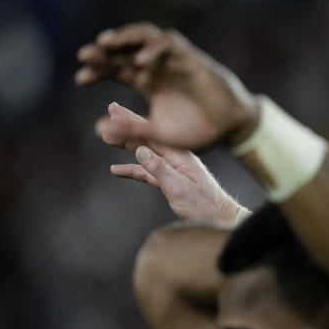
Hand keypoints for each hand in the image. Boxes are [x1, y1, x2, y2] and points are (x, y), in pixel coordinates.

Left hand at [76, 23, 259, 150]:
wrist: (229, 128)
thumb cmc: (197, 130)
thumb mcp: (159, 134)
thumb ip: (131, 130)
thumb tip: (98, 129)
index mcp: (148, 81)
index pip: (116, 68)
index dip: (98, 70)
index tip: (81, 79)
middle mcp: (157, 66)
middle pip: (125, 49)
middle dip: (103, 51)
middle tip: (84, 56)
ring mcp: (173, 59)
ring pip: (143, 37)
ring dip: (123, 38)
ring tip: (104, 44)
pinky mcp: (190, 57)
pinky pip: (168, 44)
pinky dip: (153, 50)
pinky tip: (140, 62)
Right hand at [101, 102, 245, 224]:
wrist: (220, 218)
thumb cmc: (204, 204)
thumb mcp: (179, 187)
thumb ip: (160, 169)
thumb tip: (140, 150)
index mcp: (179, 155)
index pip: (151, 133)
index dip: (131, 121)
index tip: (114, 110)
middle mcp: (176, 158)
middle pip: (147, 139)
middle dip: (127, 128)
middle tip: (108, 115)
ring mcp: (173, 169)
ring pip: (145, 154)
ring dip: (127, 146)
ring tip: (109, 138)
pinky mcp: (171, 181)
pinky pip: (148, 172)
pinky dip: (133, 169)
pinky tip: (117, 169)